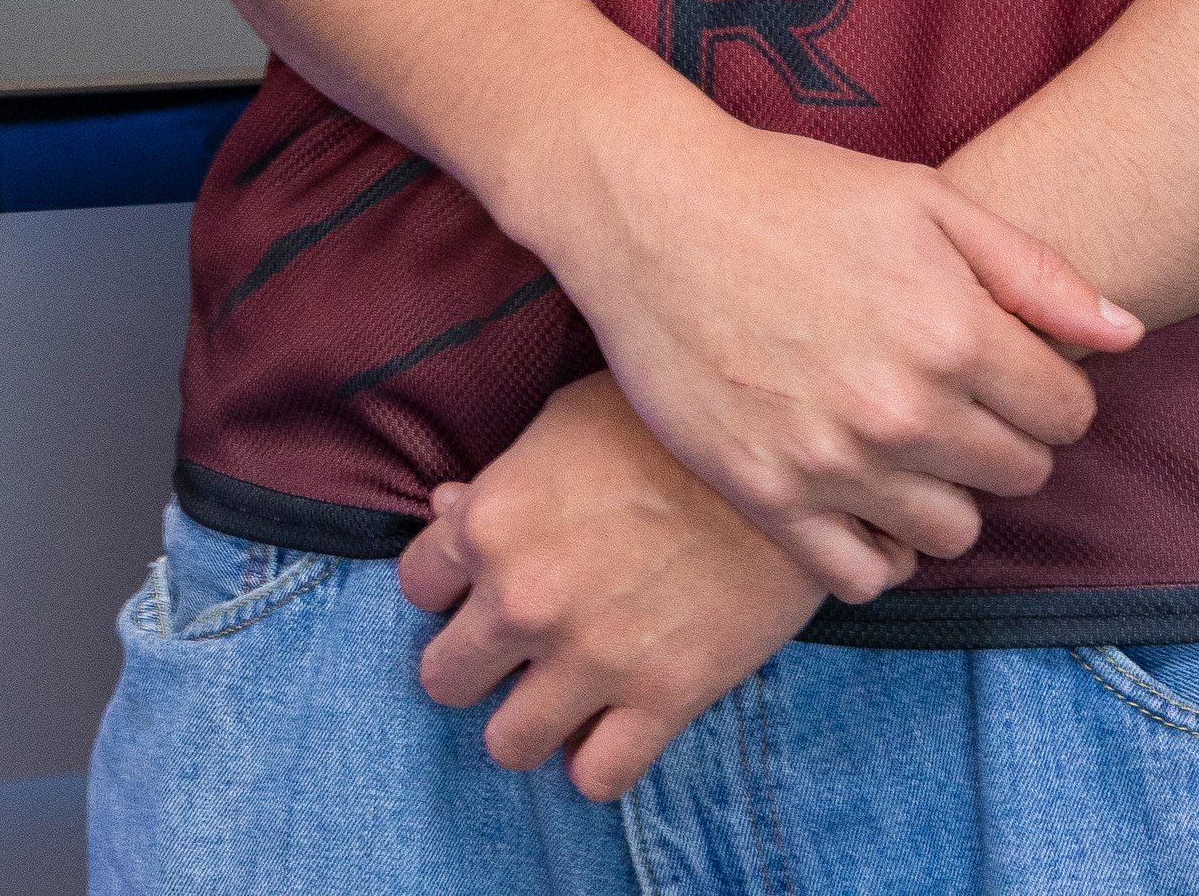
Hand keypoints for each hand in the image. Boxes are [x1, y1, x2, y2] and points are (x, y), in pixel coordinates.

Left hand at [398, 373, 853, 801]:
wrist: (783, 455)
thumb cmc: (669, 421)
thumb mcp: (568, 420)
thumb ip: (502, 477)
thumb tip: (447, 507)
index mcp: (493, 519)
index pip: (415, 584)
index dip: (445, 583)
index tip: (475, 582)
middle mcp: (524, 598)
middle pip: (444, 678)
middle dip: (471, 662)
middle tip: (510, 645)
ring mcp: (589, 658)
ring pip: (507, 745)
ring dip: (526, 721)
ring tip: (557, 692)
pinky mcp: (660, 701)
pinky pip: (596, 778)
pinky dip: (598, 758)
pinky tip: (614, 720)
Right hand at [523, 102, 1141, 600]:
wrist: (651, 209)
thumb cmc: (791, 190)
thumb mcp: (924, 199)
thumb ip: (1035, 273)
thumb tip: (1127, 336)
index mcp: (952, 331)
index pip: (1066, 414)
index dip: (1049, 388)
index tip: (1011, 367)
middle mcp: (902, 411)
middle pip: (1019, 476)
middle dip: (1002, 436)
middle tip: (955, 396)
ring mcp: (833, 464)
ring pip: (953, 534)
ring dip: (946, 493)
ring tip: (908, 441)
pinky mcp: (769, 499)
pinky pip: (865, 576)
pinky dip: (879, 547)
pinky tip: (864, 492)